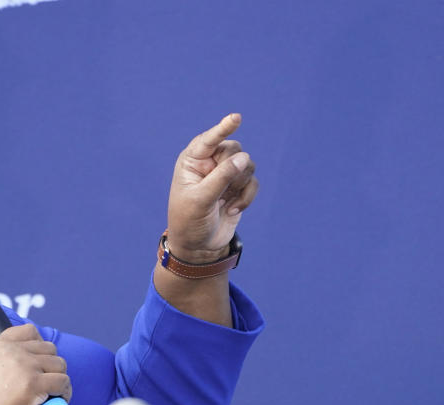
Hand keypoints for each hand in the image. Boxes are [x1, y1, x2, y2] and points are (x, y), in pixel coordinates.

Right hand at [0, 323, 70, 404]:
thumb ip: (7, 360)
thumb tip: (36, 361)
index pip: (30, 331)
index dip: (39, 346)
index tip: (38, 362)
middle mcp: (11, 351)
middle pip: (49, 348)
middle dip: (50, 366)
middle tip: (44, 383)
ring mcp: (24, 367)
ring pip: (59, 364)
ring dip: (59, 379)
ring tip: (51, 394)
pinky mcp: (34, 385)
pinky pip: (63, 382)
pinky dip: (64, 393)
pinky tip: (55, 401)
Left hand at [166, 113, 258, 261]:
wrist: (198, 247)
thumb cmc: (189, 222)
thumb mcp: (201, 200)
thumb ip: (222, 177)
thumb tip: (244, 158)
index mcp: (191, 161)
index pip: (209, 139)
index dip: (223, 128)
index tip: (236, 118)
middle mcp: (209, 163)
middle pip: (234, 149)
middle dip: (233, 169)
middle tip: (222, 189)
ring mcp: (224, 175)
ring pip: (247, 164)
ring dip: (240, 185)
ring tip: (225, 202)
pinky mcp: (238, 188)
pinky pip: (253, 182)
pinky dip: (247, 197)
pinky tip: (233, 210)